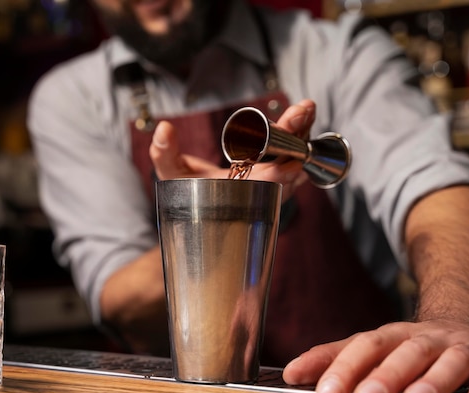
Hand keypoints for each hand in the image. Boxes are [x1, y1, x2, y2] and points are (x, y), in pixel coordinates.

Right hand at [149, 100, 314, 199]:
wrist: (205, 207)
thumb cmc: (188, 193)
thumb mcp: (172, 175)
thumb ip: (165, 154)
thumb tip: (164, 128)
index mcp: (239, 196)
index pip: (264, 186)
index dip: (279, 171)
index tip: (290, 156)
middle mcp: (262, 193)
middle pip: (288, 167)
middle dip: (294, 139)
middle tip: (299, 113)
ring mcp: (275, 185)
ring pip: (297, 160)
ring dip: (302, 134)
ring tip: (305, 109)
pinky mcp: (281, 173)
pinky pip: (296, 155)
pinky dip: (301, 135)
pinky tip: (304, 115)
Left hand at [282, 320, 468, 392]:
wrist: (466, 325)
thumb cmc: (410, 348)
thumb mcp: (372, 348)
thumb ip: (333, 359)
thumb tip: (289, 374)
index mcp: (393, 335)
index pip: (365, 347)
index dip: (344, 368)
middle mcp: (428, 338)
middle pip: (406, 353)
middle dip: (386, 377)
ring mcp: (465, 346)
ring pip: (450, 360)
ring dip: (435, 381)